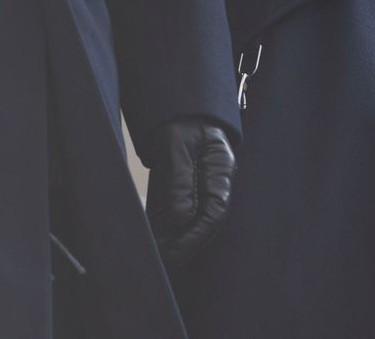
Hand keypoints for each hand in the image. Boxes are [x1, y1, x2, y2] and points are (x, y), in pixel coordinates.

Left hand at [144, 118, 235, 267]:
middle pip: (204, 222)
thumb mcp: (177, 145)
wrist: (180, 111)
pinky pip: (179, 213)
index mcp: (220, 169)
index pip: (214, 211)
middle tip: (163, 263)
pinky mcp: (188, 189)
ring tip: (156, 258)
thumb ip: (179, 179)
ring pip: (191, 221)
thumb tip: (182, 218)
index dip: (195, 236)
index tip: (176, 251)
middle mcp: (213, 182)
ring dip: (174, 240)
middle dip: (184, 245)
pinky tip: (154, 240)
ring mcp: (202, 187)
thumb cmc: (181, 123)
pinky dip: (167, 228)